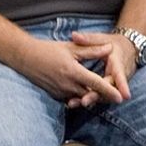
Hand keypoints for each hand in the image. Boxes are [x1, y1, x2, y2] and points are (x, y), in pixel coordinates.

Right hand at [11, 35, 126, 108]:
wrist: (24, 57)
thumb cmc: (47, 50)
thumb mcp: (71, 47)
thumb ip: (91, 50)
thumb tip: (109, 49)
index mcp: (73, 72)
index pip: (96, 84)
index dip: (110, 91)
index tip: (121, 97)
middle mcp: (67, 85)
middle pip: (91, 94)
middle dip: (103, 96)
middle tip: (115, 96)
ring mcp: (60, 91)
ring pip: (81, 98)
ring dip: (91, 97)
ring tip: (101, 95)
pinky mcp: (55, 95)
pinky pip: (71, 98)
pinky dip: (79, 96)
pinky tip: (83, 92)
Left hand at [71, 30, 138, 100]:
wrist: (126, 50)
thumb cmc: (113, 43)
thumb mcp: (102, 39)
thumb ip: (88, 39)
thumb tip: (74, 35)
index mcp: (118, 64)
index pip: (120, 75)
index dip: (122, 85)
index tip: (125, 96)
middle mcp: (118, 76)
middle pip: (109, 88)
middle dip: (97, 96)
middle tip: (83, 102)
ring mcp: (114, 84)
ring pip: (103, 95)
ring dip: (90, 100)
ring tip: (73, 104)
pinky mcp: (108, 88)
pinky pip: (99, 94)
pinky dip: (88, 98)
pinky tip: (73, 102)